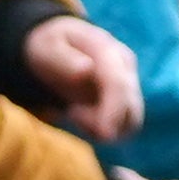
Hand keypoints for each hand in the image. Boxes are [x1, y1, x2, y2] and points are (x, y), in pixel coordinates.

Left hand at [19, 11, 140, 139]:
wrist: (58, 45)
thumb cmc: (49, 46)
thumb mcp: (47, 47)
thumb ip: (64, 58)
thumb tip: (87, 69)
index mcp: (107, 50)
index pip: (119, 84)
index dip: (114, 111)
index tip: (103, 134)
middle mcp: (125, 66)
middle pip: (131, 106)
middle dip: (104, 122)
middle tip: (72, 112)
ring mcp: (129, 82)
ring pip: (131, 120)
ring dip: (104, 126)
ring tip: (75, 111)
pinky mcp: (126, 98)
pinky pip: (124, 125)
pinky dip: (103, 128)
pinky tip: (83, 114)